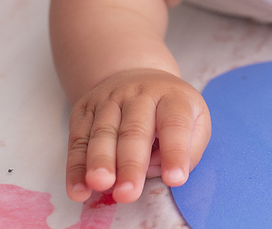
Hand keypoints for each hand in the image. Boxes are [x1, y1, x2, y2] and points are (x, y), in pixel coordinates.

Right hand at [66, 68, 210, 202]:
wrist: (136, 78)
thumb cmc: (169, 110)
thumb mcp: (195, 120)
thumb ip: (190, 148)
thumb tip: (165, 172)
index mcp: (172, 96)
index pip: (175, 123)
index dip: (176, 151)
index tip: (175, 179)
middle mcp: (139, 94)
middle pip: (134, 129)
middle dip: (131, 163)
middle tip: (129, 193)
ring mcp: (108, 100)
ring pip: (102, 133)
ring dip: (100, 162)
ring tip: (101, 184)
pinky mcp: (84, 111)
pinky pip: (77, 141)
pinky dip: (76, 168)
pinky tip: (79, 189)